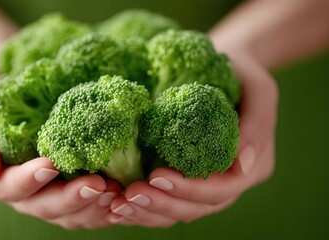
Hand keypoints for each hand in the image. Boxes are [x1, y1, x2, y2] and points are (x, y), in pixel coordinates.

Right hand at [0, 46, 120, 229]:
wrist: (15, 72)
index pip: (9, 186)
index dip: (29, 180)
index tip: (51, 164)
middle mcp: (24, 189)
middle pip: (44, 206)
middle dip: (71, 198)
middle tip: (97, 184)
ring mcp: (50, 190)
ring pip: (70, 213)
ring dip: (93, 207)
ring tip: (116, 192)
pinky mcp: (72, 185)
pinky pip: (88, 206)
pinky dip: (105, 206)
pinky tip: (123, 195)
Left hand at [108, 55, 278, 226]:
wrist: (226, 67)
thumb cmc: (242, 72)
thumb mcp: (258, 87)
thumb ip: (256, 122)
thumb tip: (241, 163)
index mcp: (251, 167)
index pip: (221, 191)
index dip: (190, 189)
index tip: (157, 176)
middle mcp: (230, 182)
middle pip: (196, 208)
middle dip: (163, 204)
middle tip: (130, 194)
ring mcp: (207, 184)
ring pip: (178, 212)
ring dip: (148, 211)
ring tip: (119, 203)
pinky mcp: (186, 179)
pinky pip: (166, 203)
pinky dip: (144, 208)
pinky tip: (118, 204)